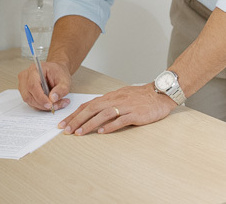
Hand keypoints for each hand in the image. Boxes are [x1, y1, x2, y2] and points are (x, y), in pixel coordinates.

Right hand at [18, 61, 71, 111]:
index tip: (50, 104)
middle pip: (28, 95)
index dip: (40, 97)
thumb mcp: (65, 80)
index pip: (33, 86)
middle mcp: (25, 77)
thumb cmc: (58, 73)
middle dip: (42, 104)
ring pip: (29, 101)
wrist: (56, 72)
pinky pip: (31, 103)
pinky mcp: (25, 92)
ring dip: (42, 106)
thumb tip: (53, 99)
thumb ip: (61, 89)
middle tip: (56, 106)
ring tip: (57, 104)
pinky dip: (41, 106)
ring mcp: (23, 85)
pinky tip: (51, 103)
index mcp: (34, 70)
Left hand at [58, 84, 177, 135]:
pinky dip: (110, 126)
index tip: (64, 123)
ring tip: (79, 133)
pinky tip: (102, 132)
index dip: (75, 114)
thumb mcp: (122, 96)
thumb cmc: (142, 96)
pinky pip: (121, 120)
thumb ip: (108, 103)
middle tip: (66, 130)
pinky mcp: (136, 114)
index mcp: (112, 96)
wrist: (161, 94)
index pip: (89, 104)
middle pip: (93, 109)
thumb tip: (92, 112)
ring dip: (90, 124)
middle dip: (77, 120)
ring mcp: (126, 107)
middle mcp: (116, 100)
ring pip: (104, 114)